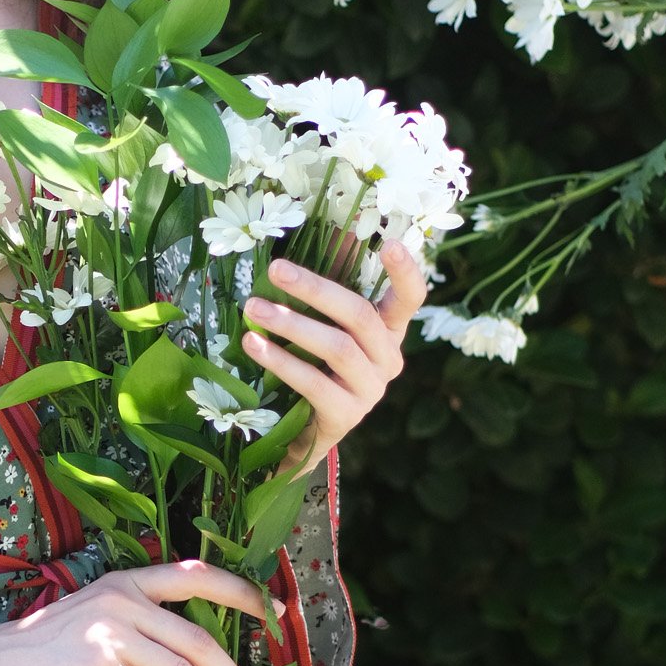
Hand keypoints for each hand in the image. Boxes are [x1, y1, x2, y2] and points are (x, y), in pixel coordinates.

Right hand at [0, 560, 273, 665]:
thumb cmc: (41, 649)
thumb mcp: (94, 618)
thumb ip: (137, 625)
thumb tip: (189, 662)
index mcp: (128, 581)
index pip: (197, 576)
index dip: (242, 594)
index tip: (277, 615)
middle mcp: (124, 598)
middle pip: (200, 640)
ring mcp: (110, 632)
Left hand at [241, 239, 428, 473]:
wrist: (301, 432)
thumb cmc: (313, 364)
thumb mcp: (323, 325)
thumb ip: (326, 289)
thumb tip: (324, 233)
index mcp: (389, 331)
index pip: (411, 298)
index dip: (405, 271)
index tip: (390, 242)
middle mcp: (388, 359)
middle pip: (360, 315)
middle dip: (315, 289)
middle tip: (276, 269)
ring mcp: (371, 390)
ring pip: (337, 348)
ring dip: (292, 324)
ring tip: (255, 308)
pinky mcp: (346, 415)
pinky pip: (314, 383)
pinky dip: (281, 360)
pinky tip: (254, 345)